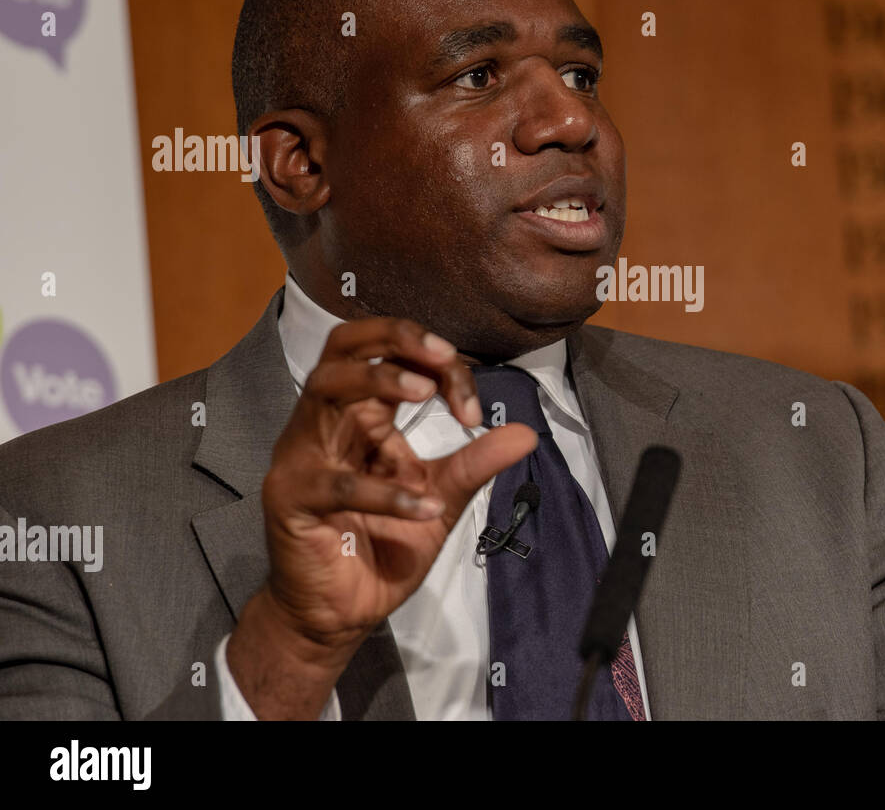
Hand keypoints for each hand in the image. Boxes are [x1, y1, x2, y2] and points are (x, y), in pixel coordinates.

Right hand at [227, 317, 535, 717]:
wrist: (342, 613)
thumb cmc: (384, 546)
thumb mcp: (442, 497)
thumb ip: (476, 462)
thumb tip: (528, 432)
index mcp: (360, 415)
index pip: (392, 357)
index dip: (438, 367)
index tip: (475, 409)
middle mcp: (326, 423)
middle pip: (344, 347)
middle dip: (396, 337)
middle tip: (445, 355)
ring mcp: (302, 456)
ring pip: (325, 389)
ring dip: (379, 382)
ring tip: (428, 393)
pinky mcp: (292, 499)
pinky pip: (338, 484)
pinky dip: (387, 492)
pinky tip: (427, 507)